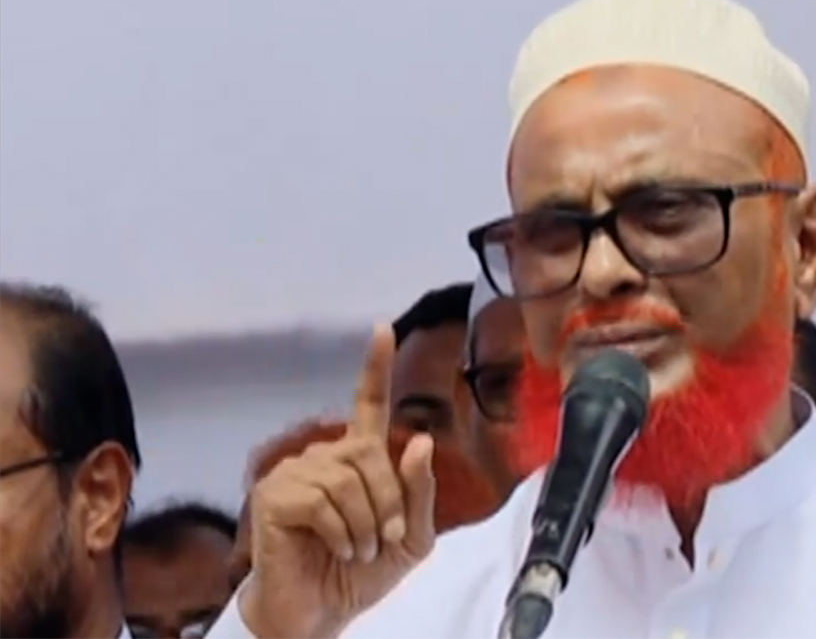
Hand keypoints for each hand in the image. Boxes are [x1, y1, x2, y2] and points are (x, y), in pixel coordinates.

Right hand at [239, 325, 435, 637]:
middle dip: (389, 503)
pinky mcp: (273, 496)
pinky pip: (322, 500)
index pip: (368, 406)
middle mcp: (323, 458)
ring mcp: (294, 474)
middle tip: (384, 543)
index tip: (382, 328)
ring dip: (366, 525)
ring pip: (349, 479)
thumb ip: (418, 493)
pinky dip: (342, 532)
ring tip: (357, 552)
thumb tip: (418, 439)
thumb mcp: (410, 538)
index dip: (374, 368)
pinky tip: (336, 549)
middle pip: (371, 455)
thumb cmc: (361, 575)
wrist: (320, 615)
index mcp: (356, 461)